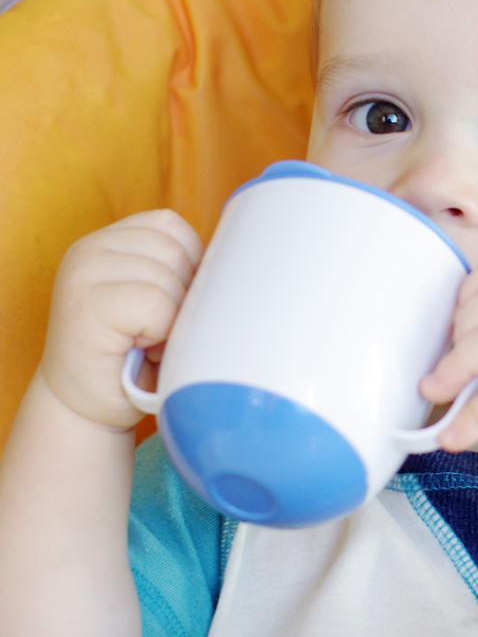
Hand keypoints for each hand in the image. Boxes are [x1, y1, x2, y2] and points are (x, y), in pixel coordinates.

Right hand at [38, 210, 203, 430]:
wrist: (84, 410)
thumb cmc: (133, 356)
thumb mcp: (157, 297)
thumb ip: (179, 269)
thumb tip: (235, 255)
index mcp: (109, 240)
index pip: (172, 226)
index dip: (188, 266)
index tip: (169, 303)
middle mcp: (90, 249)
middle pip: (175, 252)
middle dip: (181, 295)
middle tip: (155, 330)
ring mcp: (83, 274)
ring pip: (168, 278)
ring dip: (171, 318)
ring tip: (145, 340)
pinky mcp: (86, 305)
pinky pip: (156, 305)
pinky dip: (160, 333)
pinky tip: (139, 350)